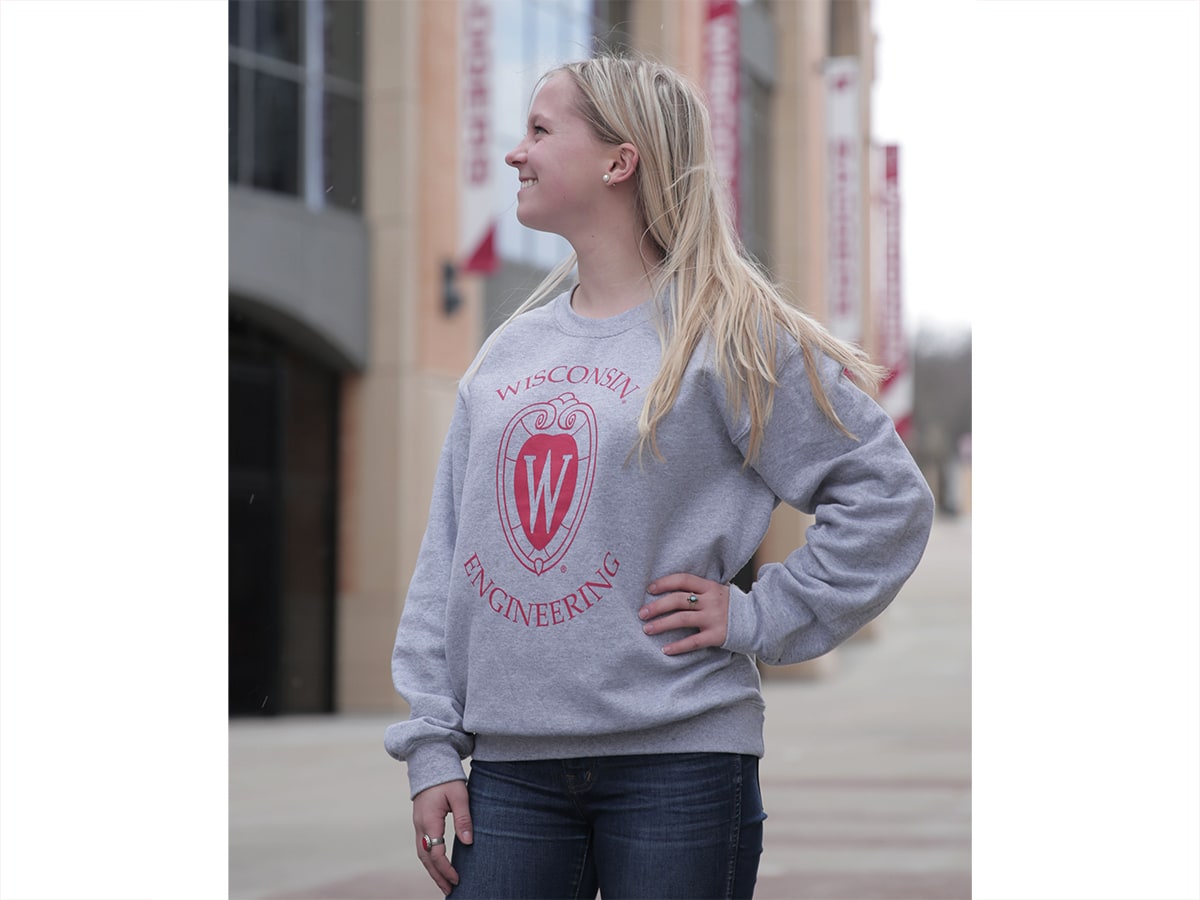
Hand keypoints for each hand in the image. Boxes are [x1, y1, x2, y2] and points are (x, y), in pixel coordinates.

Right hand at [412, 780, 472, 895]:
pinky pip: (422, 847)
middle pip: (426, 858)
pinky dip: (429, 860)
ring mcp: (418, 824)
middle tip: (450, 890)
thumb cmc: (446, 778)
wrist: (429, 762)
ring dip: (432, 870)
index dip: (446, 868)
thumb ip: (464, 818)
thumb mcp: (460, 795)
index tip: (458, 878)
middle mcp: (420, 825)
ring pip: (422, 854)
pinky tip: (438, 866)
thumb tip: (468, 841)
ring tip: (444, 884)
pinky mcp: (420, 822)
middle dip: (437, 876)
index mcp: (429, 820)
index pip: (436, 852)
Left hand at [640, 574, 729, 654]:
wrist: (760, 621)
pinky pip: (693, 641)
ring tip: (647, 629)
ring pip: (682, 619)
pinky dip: (678, 646)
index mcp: (710, 587)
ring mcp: (713, 618)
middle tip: (642, 613)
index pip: (683, 580)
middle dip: (657, 606)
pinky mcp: (717, 636)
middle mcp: (710, 601)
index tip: (649, 589)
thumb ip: (700, 590)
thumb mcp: (719, 592)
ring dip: (661, 624)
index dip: (664, 583)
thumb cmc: (733, 606)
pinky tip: (665, 650)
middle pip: (678, 600)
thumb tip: (672, 590)